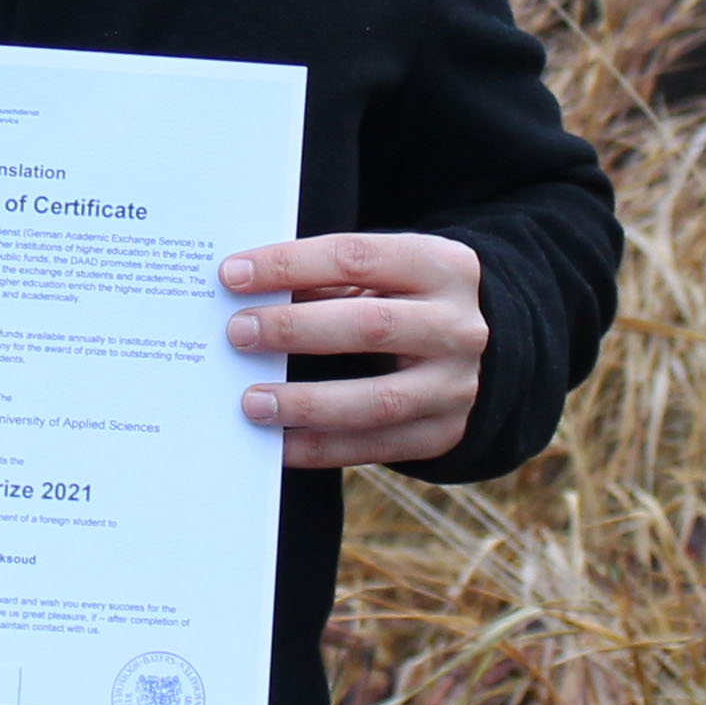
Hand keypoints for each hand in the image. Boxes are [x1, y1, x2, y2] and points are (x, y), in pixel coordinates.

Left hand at [219, 231, 485, 468]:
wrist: (472, 352)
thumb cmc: (403, 301)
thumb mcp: (382, 276)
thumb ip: (326, 281)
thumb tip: (243, 295)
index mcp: (442, 266)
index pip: (356, 256)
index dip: (290, 264)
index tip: (233, 275)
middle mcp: (457, 326)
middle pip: (370, 326)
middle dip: (295, 329)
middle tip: (238, 332)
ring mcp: (456, 385)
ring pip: (377, 399)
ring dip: (307, 402)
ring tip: (251, 401)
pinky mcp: (444, 432)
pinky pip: (376, 447)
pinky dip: (321, 448)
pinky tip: (278, 444)